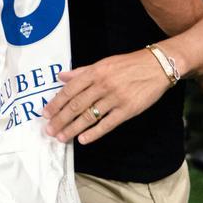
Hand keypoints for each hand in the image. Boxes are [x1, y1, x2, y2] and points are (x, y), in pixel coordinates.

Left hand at [42, 49, 172, 145]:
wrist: (157, 66)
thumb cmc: (129, 64)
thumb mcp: (103, 63)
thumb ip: (82, 71)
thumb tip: (61, 76)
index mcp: (95, 72)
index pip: (70, 90)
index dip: (56, 103)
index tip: (46, 114)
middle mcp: (103, 85)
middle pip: (76, 105)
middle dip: (61, 119)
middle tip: (50, 131)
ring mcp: (115, 98)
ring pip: (89, 116)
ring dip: (73, 129)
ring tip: (62, 137)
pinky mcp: (127, 110)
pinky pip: (107, 124)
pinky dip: (94, 133)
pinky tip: (83, 140)